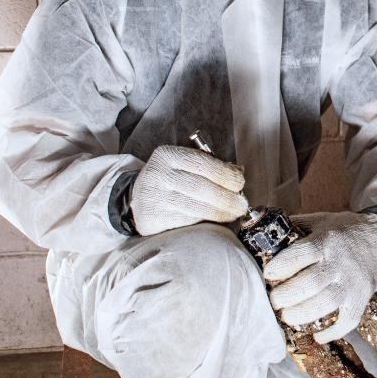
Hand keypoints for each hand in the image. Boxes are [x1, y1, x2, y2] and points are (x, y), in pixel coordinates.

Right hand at [130, 145, 246, 235]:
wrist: (135, 198)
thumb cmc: (168, 180)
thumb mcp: (182, 164)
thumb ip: (208, 167)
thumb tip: (238, 174)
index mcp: (167, 155)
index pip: (203, 164)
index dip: (227, 175)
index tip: (240, 184)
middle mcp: (159, 175)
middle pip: (202, 188)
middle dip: (228, 198)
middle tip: (241, 205)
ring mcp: (155, 198)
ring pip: (196, 208)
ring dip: (221, 213)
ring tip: (233, 214)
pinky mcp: (154, 219)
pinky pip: (187, 222)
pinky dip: (205, 222)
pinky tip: (214, 222)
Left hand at [263, 212, 376, 342]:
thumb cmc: (345, 231)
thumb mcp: (321, 221)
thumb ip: (295, 226)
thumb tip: (264, 231)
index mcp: (326, 240)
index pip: (301, 254)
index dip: (282, 265)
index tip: (268, 273)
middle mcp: (340, 263)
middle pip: (310, 283)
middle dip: (286, 295)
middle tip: (274, 300)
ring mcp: (352, 283)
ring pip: (325, 304)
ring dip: (302, 314)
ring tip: (287, 316)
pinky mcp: (361, 299)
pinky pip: (348, 321)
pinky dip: (332, 332)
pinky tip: (317, 335)